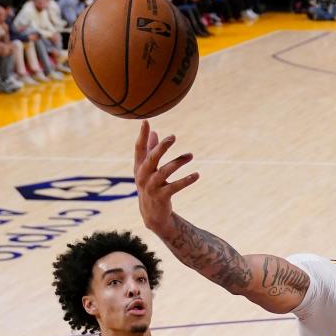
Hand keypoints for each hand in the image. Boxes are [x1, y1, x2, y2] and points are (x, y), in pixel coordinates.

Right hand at [133, 120, 198, 236]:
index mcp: (139, 167)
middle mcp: (143, 176)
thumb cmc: (150, 187)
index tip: (146, 121)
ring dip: (179, 162)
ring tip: (191, 155)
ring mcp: (151, 187)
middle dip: (162, 147)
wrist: (152, 215)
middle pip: (151, 158)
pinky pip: (175, 186)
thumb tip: (155, 131)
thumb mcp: (148, 169)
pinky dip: (186, 180)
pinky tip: (196, 174)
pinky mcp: (162, 197)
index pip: (139, 148)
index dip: (142, 135)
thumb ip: (150, 150)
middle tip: (173, 136)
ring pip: (165, 171)